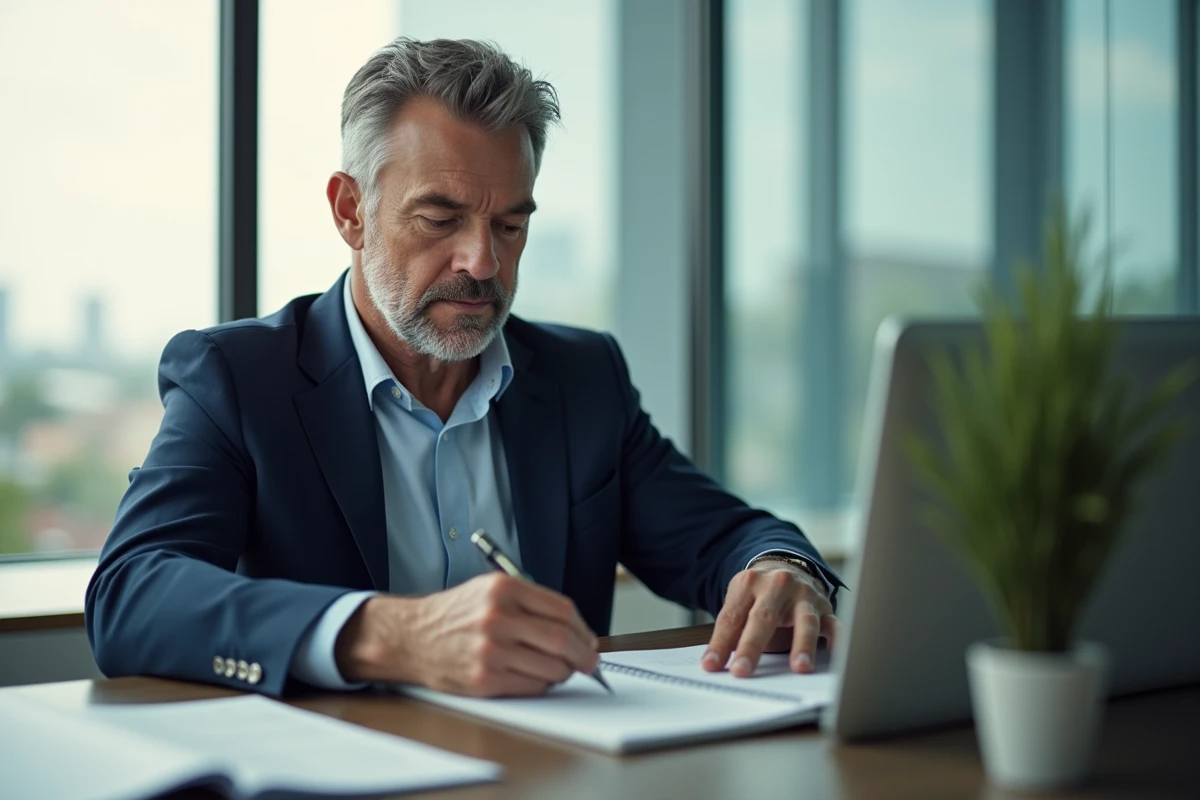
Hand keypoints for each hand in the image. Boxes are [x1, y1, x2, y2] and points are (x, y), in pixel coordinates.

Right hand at [334, 573, 599, 696]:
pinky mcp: (485, 679)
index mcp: (504, 588)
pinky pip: (532, 686)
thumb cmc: (455, 615)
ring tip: (556, 669)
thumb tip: (575, 630)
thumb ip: (530, 603)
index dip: (583, 629)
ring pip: (552, 667)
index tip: (588, 640)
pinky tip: (533, 676)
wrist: (411, 636)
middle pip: (562, 640)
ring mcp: (491, 649)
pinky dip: (541, 684)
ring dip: (563, 673)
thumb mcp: (490, 590)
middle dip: (583, 655)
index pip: (563, 610)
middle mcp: (498, 616)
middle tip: (588, 663)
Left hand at [701, 562, 837, 677]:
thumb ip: (730, 630)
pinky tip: (837, 654)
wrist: (786, 567)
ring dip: (802, 645)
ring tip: (799, 668)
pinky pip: (835, 623)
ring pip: (804, 620)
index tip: (711, 666)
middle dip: (751, 647)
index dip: (721, 643)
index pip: (732, 617)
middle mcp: (778, 586)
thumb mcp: (740, 602)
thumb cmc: (760, 593)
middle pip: (763, 618)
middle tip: (741, 671)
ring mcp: (804, 596)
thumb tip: (715, 664)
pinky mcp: (824, 607)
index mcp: (749, 583)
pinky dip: (839, 639)